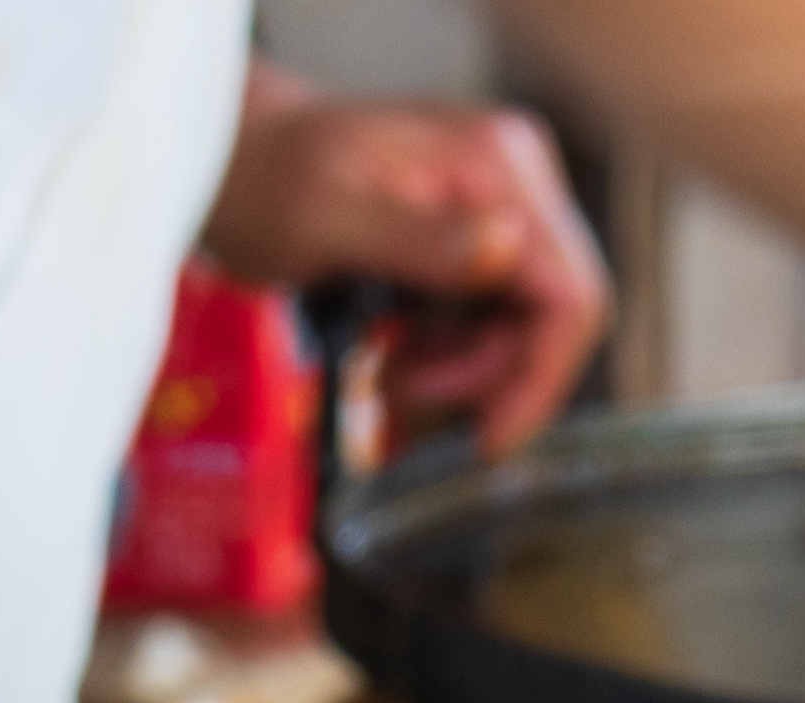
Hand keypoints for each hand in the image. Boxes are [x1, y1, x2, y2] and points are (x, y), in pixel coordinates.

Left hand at [203, 71, 612, 455]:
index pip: (568, 295)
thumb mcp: (323, 216)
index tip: (485, 440)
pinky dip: (445, 357)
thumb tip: (506, 247)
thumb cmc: (263, 183)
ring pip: (521, 332)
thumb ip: (417, 235)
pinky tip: (390, 354)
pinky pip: (491, 322)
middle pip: (548, 322)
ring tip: (380, 374)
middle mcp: (515, 179)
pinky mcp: (479, 237)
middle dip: (478, 378)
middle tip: (393, 391)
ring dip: (455, 374)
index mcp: (494, 165)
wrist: (236, 160)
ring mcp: (501, 207)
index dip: (539, 380)